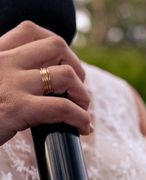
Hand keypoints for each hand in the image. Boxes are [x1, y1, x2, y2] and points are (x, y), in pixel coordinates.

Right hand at [0, 21, 91, 145]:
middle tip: (77, 90)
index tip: (63, 67)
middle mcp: (3, 61)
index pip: (31, 31)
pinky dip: (81, 118)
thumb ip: (9, 73)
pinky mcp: (17, 108)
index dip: (56, 48)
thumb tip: (42, 80)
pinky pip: (63, 108)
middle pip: (56, 46)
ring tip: (81, 110)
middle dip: (77, 68)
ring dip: (82, 94)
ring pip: (66, 75)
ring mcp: (10, 83)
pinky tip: (83, 128)